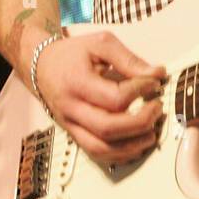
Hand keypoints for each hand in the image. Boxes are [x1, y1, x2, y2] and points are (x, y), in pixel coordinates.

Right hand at [33, 31, 165, 163]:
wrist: (42, 65)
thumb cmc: (72, 54)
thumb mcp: (101, 44)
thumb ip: (129, 59)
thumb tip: (156, 73)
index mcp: (78, 83)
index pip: (115, 98)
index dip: (141, 92)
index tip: (154, 83)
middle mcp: (72, 108)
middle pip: (109, 128)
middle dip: (141, 122)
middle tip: (157, 108)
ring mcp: (71, 125)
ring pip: (101, 148)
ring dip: (132, 145)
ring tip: (152, 132)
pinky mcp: (74, 134)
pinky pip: (96, 153)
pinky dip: (119, 154)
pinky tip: (137, 145)